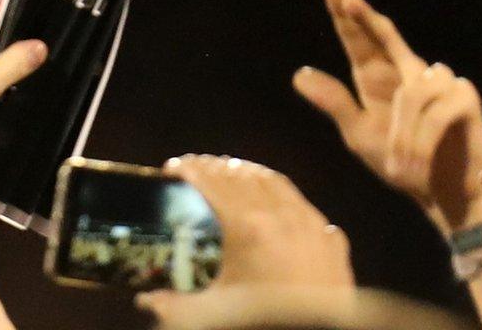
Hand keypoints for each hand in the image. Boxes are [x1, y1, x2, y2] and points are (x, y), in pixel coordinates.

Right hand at [136, 156, 352, 321]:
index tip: (173, 168)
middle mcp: (280, 217)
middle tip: (197, 169)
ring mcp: (311, 226)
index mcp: (246, 227)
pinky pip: (304, 206)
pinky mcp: (332, 242)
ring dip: (250, 174)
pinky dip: (284, 196)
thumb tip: (149, 302)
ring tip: (232, 173)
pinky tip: (278, 202)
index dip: (189, 170)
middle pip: (241, 175)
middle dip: (215, 168)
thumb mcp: (212, 315)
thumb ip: (174, 306)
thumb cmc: (264, 325)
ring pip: (276, 184)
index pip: (211, 182)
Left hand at [293, 0, 481, 232]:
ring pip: (410, 92)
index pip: (362, 43)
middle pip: (387, 38)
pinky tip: (414, 162)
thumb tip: (298, 73)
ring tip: (396, 167)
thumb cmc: (403, 167)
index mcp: (379, 81)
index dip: (350, 18)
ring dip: (401, 135)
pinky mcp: (464, 98)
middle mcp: (409, 74)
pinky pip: (435, 110)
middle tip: (348, 1)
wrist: (441, 199)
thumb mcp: (359, 135)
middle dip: (367, 20)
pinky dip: (420, 141)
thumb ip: (335, 103)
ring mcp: (441, 83)